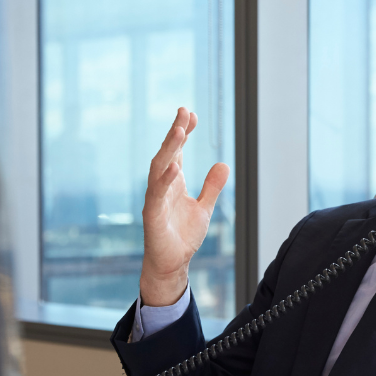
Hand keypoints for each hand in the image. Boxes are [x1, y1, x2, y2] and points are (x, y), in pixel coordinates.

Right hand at [139, 107, 229, 306]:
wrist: (172, 263)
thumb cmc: (183, 236)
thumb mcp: (204, 208)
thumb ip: (212, 187)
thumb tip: (223, 164)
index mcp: (173, 183)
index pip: (177, 151)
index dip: (183, 132)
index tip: (191, 114)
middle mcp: (161, 187)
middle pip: (167, 154)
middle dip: (175, 132)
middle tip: (183, 112)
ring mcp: (155, 199)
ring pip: (158, 168)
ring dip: (168, 149)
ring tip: (180, 131)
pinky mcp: (152, 216)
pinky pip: (156, 194)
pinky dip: (164, 180)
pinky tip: (175, 166)